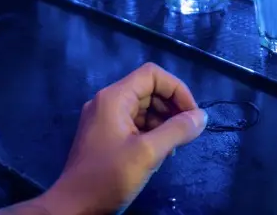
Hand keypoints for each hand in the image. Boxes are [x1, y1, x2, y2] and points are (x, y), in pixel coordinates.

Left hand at [38, 63, 206, 214]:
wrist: (73, 208)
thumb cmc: (108, 177)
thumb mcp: (147, 153)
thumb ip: (177, 131)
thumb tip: (202, 116)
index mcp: (114, 98)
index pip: (152, 75)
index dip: (177, 89)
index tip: (191, 115)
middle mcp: (107, 102)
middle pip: (148, 90)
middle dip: (172, 107)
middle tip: (188, 131)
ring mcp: (104, 119)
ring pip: (143, 108)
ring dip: (164, 121)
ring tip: (174, 145)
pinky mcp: (105, 136)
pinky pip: (134, 123)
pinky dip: (151, 132)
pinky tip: (160, 152)